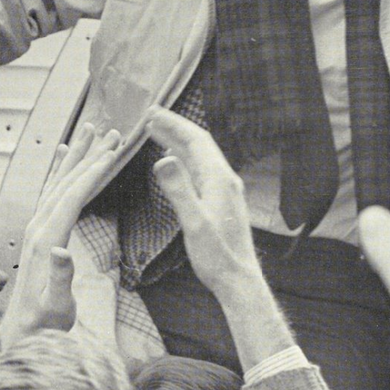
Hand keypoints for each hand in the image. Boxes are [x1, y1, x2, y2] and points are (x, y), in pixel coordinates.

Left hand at [0, 124, 118, 349]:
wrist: (21, 332)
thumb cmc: (44, 323)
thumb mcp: (56, 307)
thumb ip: (60, 279)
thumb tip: (63, 251)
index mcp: (47, 241)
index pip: (72, 197)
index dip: (92, 172)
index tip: (112, 151)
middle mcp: (39, 228)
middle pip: (66, 181)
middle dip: (88, 154)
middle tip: (109, 130)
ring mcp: (37, 228)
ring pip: (58, 182)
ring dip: (76, 156)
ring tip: (91, 132)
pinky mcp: (39, 232)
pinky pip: (52, 192)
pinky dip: (61, 171)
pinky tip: (67, 157)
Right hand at [146, 107, 258, 296]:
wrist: (237, 278)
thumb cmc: (217, 256)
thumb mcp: (194, 224)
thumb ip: (179, 190)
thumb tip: (163, 159)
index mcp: (220, 179)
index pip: (196, 141)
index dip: (174, 124)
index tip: (153, 112)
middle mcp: (225, 179)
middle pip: (199, 144)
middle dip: (175, 127)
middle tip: (151, 115)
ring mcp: (224, 189)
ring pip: (199, 157)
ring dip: (178, 141)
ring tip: (156, 131)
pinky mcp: (220, 200)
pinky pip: (200, 170)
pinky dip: (184, 159)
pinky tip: (173, 161)